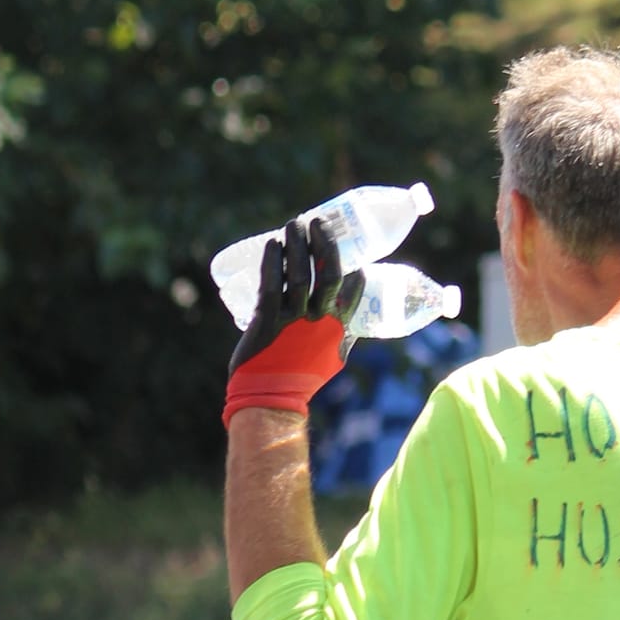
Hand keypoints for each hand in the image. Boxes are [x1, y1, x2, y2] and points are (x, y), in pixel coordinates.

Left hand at [222, 216, 362, 425]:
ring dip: (298, 245)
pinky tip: (272, 244)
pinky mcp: (266, 321)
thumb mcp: (330, 357)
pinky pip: (271, 285)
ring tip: (295, 222)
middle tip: (318, 221)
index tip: (350, 247)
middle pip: (329, 273)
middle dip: (325, 243)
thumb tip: (346, 319)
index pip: (353, 289)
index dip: (353, 264)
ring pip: (300, 274)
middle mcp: (319, 321)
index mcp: (337, 327)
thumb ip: (338, 335)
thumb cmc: (301, 378)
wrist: (270, 399)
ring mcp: (293, 320)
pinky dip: (272, 262)